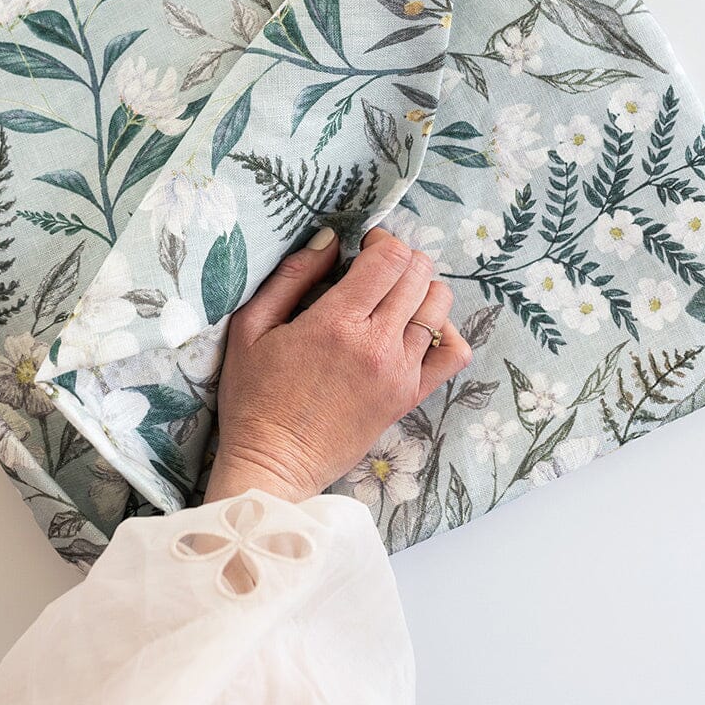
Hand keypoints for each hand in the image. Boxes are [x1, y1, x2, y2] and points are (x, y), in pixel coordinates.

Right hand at [205, 226, 471, 504]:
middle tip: (373, 269)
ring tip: (392, 298)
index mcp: (337, 323)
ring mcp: (399, 373)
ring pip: (438, 306)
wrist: (274, 465)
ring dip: (420, 290)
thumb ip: (292, 276)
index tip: (361, 246)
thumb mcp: (252, 326)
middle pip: (418, 274)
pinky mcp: (409, 397)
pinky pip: (453, 354)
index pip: (389, 258)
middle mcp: (377, 344)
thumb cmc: (254, 396)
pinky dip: (445, 331)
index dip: (380, 240)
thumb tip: (331, 240)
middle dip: (399, 259)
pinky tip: (417, 329)